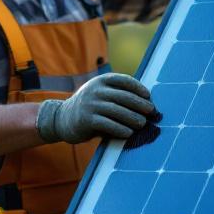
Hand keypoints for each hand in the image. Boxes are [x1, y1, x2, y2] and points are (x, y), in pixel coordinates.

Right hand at [36, 73, 154, 143]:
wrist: (62, 119)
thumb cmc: (90, 108)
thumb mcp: (100, 95)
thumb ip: (117, 95)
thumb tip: (145, 103)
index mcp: (101, 81)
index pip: (123, 80)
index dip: (138, 87)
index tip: (148, 96)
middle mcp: (95, 90)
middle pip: (123, 96)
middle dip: (139, 104)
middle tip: (151, 112)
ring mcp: (90, 104)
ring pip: (117, 111)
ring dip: (132, 118)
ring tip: (142, 124)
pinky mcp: (86, 120)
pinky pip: (107, 124)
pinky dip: (120, 129)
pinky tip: (129, 133)